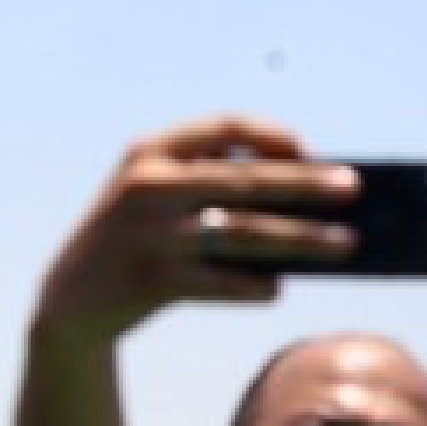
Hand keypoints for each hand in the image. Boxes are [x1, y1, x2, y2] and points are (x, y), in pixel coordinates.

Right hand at [32, 115, 357, 344]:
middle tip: (354, 189)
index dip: (272, 136)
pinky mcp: (155, 280)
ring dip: (304, 239)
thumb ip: (214, 183)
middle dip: (307, 184)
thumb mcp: (158, 195)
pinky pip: (224, 282)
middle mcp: (150, 186)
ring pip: (246, 233)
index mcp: (152, 152)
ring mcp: (152, 234)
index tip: (310, 150)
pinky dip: (256, 285)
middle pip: (247, 180)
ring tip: (347, 244)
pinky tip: (278, 288)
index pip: (225, 127)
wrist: (72, 298)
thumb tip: (307, 193)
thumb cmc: (140, 239)